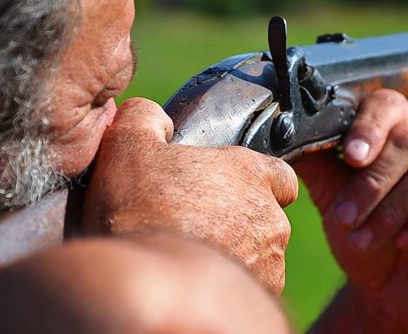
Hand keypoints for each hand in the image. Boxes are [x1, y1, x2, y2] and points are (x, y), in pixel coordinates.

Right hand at [83, 98, 298, 293]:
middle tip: (198, 222)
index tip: (233, 188)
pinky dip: (231, 278)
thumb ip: (145, 118)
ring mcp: (270, 258)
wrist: (148, 283)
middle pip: (265, 214)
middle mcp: (269, 216)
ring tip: (194, 251)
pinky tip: (198, 277)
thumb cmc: (141, 211)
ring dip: (237, 249)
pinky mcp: (261, 291)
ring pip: (261, 250)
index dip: (260, 180)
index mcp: (250, 174)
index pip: (279, 174)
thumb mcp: (128, 145)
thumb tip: (153, 116)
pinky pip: (253, 281)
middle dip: (240, 218)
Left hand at [296, 90, 407, 332]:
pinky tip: (405, 240)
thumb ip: (317, 163)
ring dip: (391, 209)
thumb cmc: (365, 235)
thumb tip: (285, 131)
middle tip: (343, 216)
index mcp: (404, 129)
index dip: (368, 126)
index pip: (389, 104)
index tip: (348, 157)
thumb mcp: (334, 198)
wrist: (392, 292)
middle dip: (371, 182)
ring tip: (364, 238)